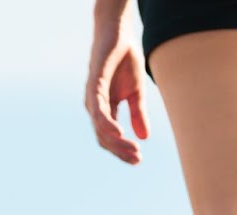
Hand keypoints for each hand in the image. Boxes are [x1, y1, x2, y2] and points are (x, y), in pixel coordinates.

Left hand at [85, 26, 149, 164]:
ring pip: (101, 128)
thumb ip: (137, 114)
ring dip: (116, 141)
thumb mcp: (136, 92)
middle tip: (137, 159)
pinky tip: (119, 132)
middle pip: (104, 138)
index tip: (138, 160)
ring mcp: (93, 97)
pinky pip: (98, 110)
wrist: (119, 34)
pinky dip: (107, 124)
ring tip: (133, 149)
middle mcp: (95, 107)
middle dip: (120, 150)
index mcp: (104, 110)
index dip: (122, 150)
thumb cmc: (125, 60)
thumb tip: (144, 137)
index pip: (110, 138)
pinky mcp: (94, 85)